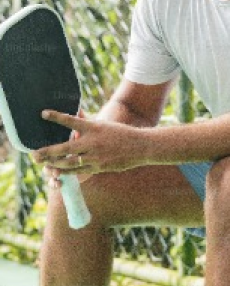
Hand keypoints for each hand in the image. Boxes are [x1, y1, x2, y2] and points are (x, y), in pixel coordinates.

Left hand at [32, 110, 149, 177]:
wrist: (140, 147)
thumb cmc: (121, 133)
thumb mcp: (104, 125)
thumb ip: (88, 123)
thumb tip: (76, 115)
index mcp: (94, 128)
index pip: (71, 121)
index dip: (57, 117)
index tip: (43, 113)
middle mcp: (93, 142)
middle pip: (65, 148)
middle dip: (47, 152)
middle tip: (33, 154)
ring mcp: (95, 156)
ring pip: (69, 163)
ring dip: (54, 164)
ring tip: (44, 164)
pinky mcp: (98, 167)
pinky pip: (78, 171)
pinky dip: (67, 172)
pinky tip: (58, 172)